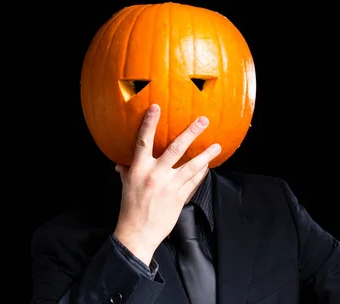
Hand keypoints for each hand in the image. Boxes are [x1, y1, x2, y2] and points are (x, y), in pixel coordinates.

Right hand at [112, 103, 221, 264]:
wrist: (138, 233)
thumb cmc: (130, 207)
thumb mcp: (126, 185)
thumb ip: (127, 170)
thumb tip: (122, 162)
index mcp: (139, 169)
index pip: (144, 141)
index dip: (150, 123)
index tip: (156, 107)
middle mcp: (155, 175)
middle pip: (176, 149)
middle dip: (191, 133)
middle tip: (203, 121)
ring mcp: (169, 186)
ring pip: (192, 165)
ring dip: (206, 155)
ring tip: (217, 146)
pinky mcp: (180, 197)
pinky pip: (194, 181)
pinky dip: (201, 172)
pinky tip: (208, 166)